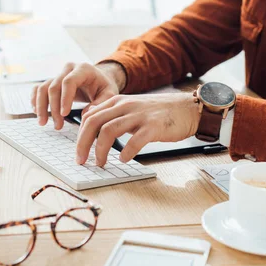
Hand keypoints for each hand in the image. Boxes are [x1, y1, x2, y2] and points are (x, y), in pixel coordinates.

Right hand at [31, 62, 125, 129]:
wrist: (99, 80)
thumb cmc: (104, 87)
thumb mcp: (109, 94)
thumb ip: (100, 104)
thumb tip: (86, 114)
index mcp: (83, 69)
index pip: (69, 82)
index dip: (64, 98)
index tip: (64, 114)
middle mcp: (68, 69)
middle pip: (54, 86)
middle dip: (53, 108)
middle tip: (58, 126)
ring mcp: (58, 74)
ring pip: (43, 88)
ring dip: (41, 106)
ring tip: (43, 123)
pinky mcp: (52, 81)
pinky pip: (38, 89)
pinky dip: (35, 101)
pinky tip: (37, 113)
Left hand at [76, 93, 200, 165]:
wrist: (186, 108)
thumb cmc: (157, 113)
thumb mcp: (131, 108)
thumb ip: (113, 116)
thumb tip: (92, 133)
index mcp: (117, 102)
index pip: (89, 116)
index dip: (80, 136)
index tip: (79, 151)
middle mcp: (125, 106)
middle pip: (94, 123)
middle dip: (83, 144)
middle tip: (81, 160)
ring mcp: (139, 115)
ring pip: (109, 130)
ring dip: (100, 150)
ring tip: (100, 163)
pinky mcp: (154, 126)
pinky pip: (135, 140)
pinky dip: (126, 152)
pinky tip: (124, 159)